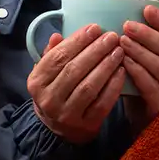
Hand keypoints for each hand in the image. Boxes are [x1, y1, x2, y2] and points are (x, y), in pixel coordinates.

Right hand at [27, 24, 125, 143]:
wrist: (58, 131)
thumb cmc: (55, 94)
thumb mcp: (46, 75)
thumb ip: (51, 55)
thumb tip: (58, 35)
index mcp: (36, 82)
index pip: (57, 57)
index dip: (77, 41)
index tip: (95, 28)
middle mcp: (49, 99)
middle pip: (74, 70)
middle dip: (95, 50)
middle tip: (112, 36)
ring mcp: (67, 114)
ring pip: (89, 86)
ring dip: (106, 65)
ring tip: (119, 51)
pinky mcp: (85, 125)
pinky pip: (102, 103)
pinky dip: (113, 86)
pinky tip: (122, 71)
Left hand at [119, 4, 158, 129]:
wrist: (143, 128)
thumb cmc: (139, 93)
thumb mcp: (141, 67)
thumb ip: (136, 48)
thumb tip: (115, 22)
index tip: (146, 8)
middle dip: (148, 34)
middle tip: (127, 25)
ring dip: (141, 51)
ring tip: (122, 41)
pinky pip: (152, 86)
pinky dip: (138, 72)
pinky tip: (124, 63)